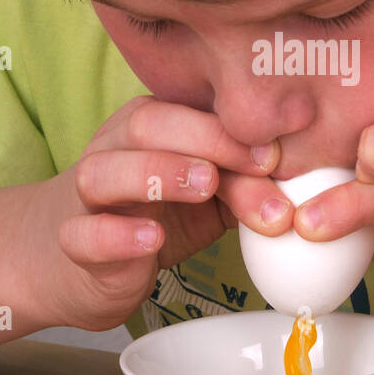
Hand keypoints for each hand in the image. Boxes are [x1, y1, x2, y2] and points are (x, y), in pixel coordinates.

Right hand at [19, 96, 293, 331]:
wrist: (81, 263)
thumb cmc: (155, 216)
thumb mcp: (210, 198)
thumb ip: (244, 183)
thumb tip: (300, 187)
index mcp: (150, 127)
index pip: (189, 111)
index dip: (235, 128)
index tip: (281, 152)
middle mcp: (114, 149)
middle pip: (145, 124)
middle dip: (206, 139)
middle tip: (256, 165)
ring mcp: (87, 196)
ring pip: (103, 172)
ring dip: (158, 174)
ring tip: (206, 187)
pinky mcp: (73, 243)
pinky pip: (82, 234)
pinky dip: (116, 235)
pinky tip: (152, 240)